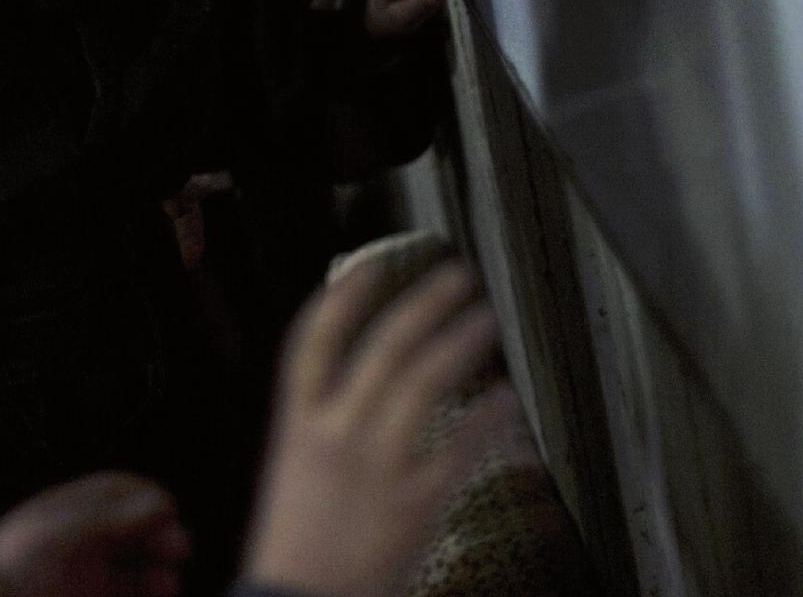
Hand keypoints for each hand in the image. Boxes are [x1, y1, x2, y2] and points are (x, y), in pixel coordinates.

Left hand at [0, 472, 189, 596]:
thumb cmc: (28, 559)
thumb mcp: (70, 534)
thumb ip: (115, 519)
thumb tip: (164, 501)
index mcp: (81, 509)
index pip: (125, 494)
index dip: (148, 501)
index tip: (166, 510)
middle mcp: (94, 539)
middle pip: (141, 533)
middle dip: (162, 538)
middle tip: (178, 548)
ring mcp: (97, 574)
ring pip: (143, 570)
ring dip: (160, 574)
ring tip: (167, 583)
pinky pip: (132, 594)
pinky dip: (148, 594)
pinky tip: (159, 593)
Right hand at [243, 256, 516, 596]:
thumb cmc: (297, 540)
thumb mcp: (296, 468)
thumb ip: (326, 426)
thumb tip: (366, 386)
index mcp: (296, 422)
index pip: (313, 337)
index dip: (343, 295)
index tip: (373, 263)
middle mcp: (336, 433)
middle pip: (382, 348)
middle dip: (421, 305)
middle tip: (456, 275)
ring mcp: (376, 466)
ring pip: (421, 384)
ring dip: (458, 343)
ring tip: (487, 317)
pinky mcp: (414, 504)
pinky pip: (458, 449)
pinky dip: (484, 417)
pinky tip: (506, 395)